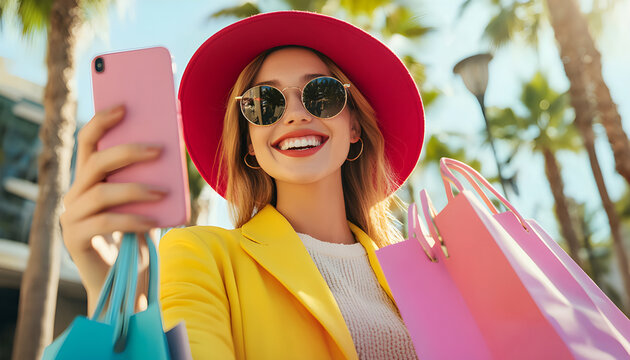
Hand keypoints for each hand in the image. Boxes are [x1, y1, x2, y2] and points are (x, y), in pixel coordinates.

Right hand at [60, 105, 165, 314]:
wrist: (127, 281)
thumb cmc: (139, 236)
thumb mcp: (144, 203)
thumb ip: (147, 178)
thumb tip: (170, 148)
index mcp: (88, 179)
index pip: (88, 142)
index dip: (103, 122)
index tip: (125, 106)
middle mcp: (74, 194)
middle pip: (95, 162)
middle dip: (128, 152)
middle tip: (159, 149)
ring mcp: (70, 217)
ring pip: (101, 193)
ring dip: (135, 189)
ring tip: (163, 193)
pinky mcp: (75, 240)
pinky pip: (105, 223)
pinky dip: (132, 219)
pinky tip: (153, 221)